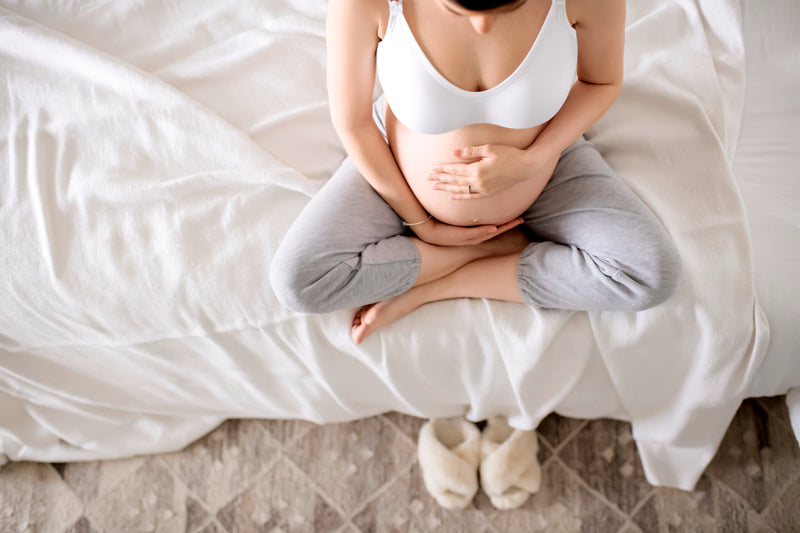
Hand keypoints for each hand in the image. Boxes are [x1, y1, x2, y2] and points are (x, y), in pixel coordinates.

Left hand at [411, 217, 524, 246]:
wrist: (429, 229)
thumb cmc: (441, 221)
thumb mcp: (457, 215)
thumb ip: (469, 208)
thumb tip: (475, 197)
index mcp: (475, 231)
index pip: (494, 226)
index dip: (506, 221)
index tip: (518, 216)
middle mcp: (474, 236)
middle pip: (496, 231)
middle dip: (508, 225)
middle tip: (521, 220)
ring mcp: (469, 238)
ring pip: (489, 233)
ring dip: (501, 228)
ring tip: (513, 223)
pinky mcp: (461, 237)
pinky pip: (476, 234)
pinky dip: (484, 231)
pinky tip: (494, 228)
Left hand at [426, 144, 556, 199]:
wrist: (526, 167)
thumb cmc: (509, 154)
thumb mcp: (489, 149)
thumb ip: (471, 152)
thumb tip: (454, 153)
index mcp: (477, 170)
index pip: (455, 170)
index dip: (443, 169)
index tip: (432, 169)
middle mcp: (478, 182)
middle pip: (454, 181)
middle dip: (440, 179)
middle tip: (428, 179)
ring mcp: (483, 189)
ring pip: (460, 190)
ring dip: (446, 188)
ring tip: (435, 188)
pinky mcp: (487, 193)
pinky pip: (470, 196)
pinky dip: (459, 196)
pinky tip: (451, 196)